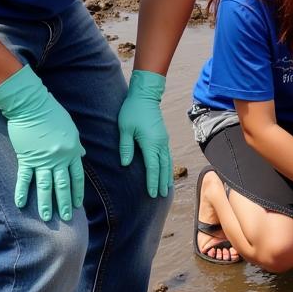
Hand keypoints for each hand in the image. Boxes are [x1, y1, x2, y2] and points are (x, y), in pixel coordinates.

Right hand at [0, 64, 85, 221]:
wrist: (32, 105)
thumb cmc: (52, 113)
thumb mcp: (70, 128)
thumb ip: (76, 145)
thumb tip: (81, 155)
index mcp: (71, 151)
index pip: (76, 177)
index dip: (77, 192)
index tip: (78, 204)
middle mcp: (59, 158)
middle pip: (63, 185)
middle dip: (65, 203)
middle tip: (66, 218)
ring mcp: (42, 159)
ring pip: (46, 186)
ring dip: (46, 203)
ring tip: (46, 218)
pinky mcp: (26, 157)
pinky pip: (25, 178)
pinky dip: (22, 191)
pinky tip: (21, 204)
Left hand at [118, 69, 171, 197]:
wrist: (145, 96)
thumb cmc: (132, 111)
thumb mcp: (124, 128)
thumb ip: (126, 147)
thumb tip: (125, 164)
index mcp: (151, 143)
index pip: (153, 167)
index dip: (152, 182)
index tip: (152, 194)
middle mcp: (160, 143)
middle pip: (163, 167)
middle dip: (162, 182)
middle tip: (161, 195)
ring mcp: (163, 140)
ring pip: (167, 162)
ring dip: (167, 175)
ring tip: (166, 187)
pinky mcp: (163, 137)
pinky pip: (167, 155)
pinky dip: (167, 166)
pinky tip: (166, 171)